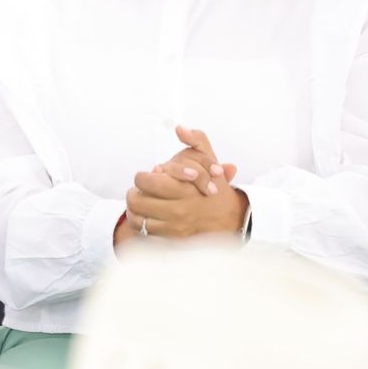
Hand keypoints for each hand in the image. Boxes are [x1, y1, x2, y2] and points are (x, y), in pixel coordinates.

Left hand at [126, 126, 247, 238]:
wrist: (233, 218)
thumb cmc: (216, 187)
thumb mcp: (210, 160)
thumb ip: (196, 140)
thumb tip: (179, 127)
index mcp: (184, 190)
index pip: (145, 181)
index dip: (143, 176)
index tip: (149, 175)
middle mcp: (179, 211)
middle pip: (135, 201)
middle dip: (134, 192)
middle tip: (140, 190)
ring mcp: (175, 228)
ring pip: (137, 219)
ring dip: (135, 209)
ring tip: (141, 202)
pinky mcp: (174, 241)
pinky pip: (145, 234)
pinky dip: (141, 225)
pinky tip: (147, 216)